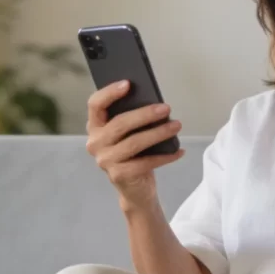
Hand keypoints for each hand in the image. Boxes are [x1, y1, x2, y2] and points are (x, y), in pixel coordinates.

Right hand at [86, 80, 184, 207]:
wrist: (134, 189)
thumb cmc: (133, 155)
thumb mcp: (128, 134)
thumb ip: (131, 119)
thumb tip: (153, 102)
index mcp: (95, 127)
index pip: (95, 105)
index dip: (109, 93)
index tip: (128, 84)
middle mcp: (95, 143)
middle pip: (120, 124)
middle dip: (145, 114)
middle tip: (166, 108)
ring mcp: (105, 161)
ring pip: (134, 143)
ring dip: (158, 133)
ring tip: (176, 126)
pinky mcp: (119, 175)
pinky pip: (145, 162)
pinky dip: (165, 156)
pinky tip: (179, 150)